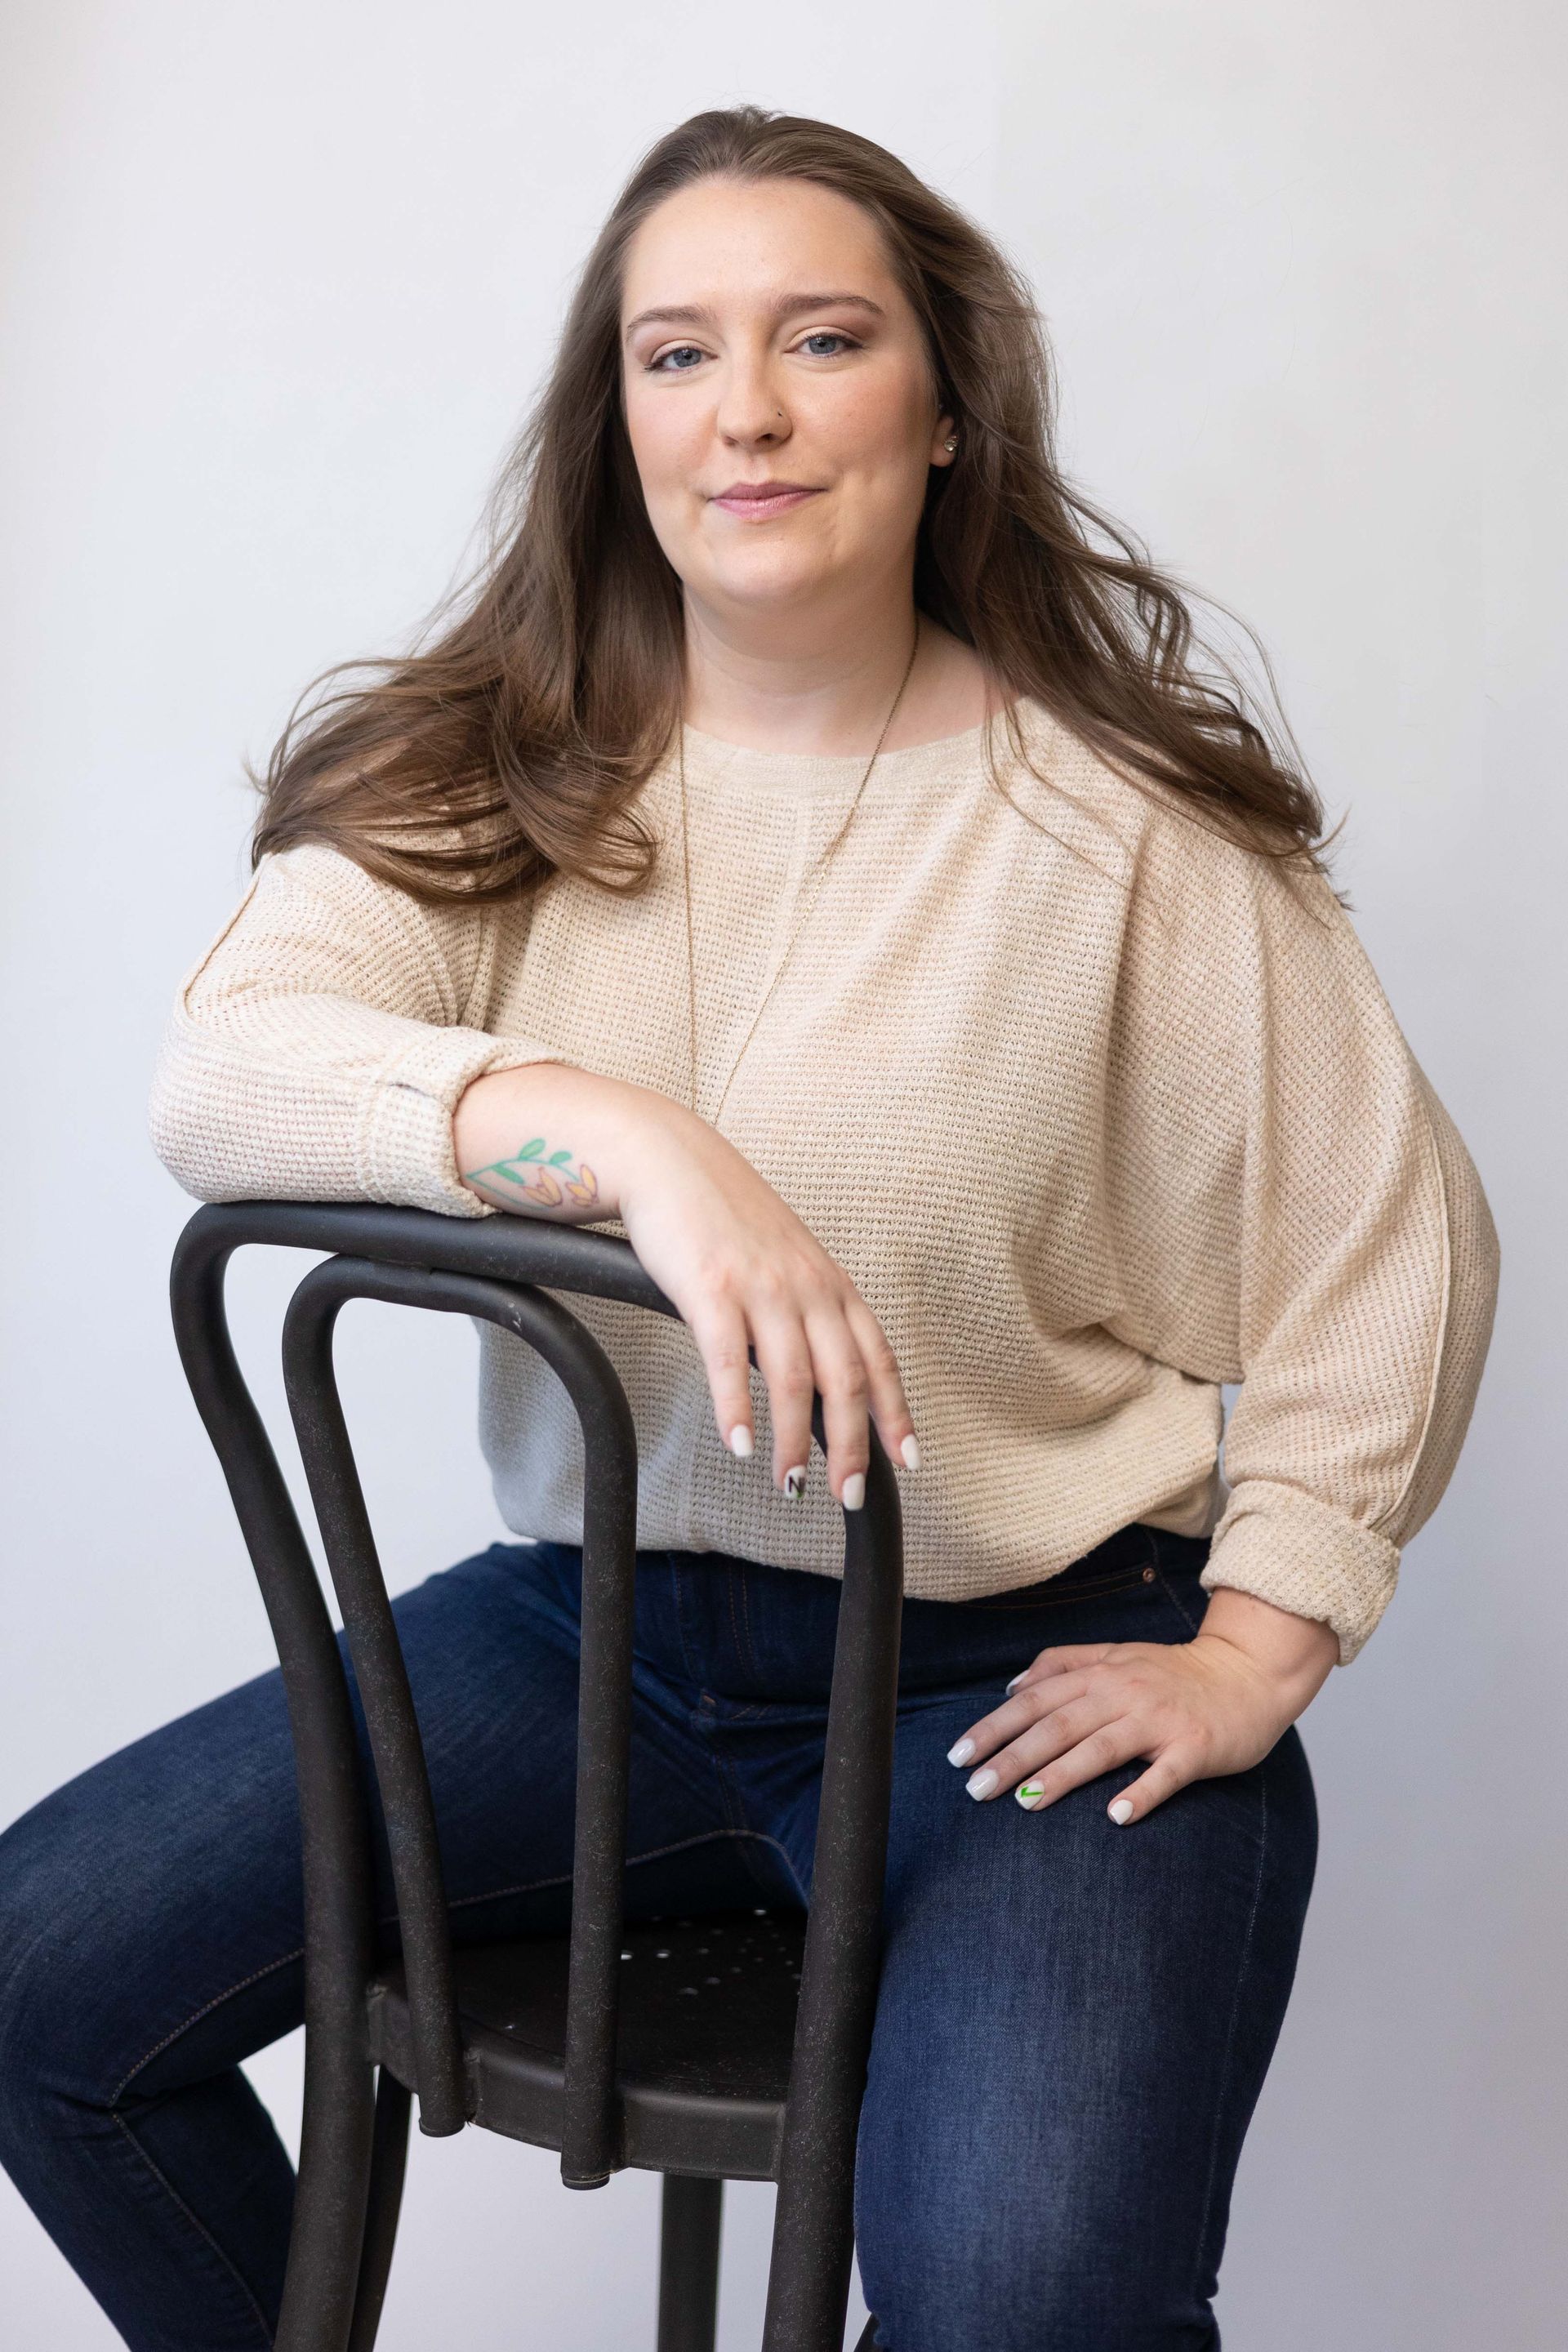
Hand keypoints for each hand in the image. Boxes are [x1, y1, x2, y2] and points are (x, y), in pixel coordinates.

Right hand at [616, 1096, 919, 1513]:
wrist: (668, 1158)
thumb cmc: (724, 1215)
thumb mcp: (785, 1256)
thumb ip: (807, 1308)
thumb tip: (819, 1373)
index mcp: (829, 1282)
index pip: (878, 1357)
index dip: (896, 1413)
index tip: (907, 1461)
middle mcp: (806, 1285)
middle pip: (846, 1379)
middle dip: (853, 1446)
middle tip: (849, 1496)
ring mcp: (760, 1287)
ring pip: (792, 1379)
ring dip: (795, 1442)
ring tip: (791, 1485)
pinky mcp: (710, 1289)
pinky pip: (728, 1360)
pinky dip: (736, 1408)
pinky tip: (739, 1444)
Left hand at [946, 1587, 1337, 1824]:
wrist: (1249, 1673)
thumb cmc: (1176, 1673)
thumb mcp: (1117, 1655)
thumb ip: (1065, 1664)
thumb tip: (1011, 1686)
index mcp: (1101, 1673)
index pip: (1034, 1701)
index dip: (994, 1728)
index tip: (958, 1756)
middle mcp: (1124, 1692)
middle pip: (1057, 1725)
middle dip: (1011, 1757)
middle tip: (974, 1789)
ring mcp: (1160, 1720)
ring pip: (1101, 1747)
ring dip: (1061, 1775)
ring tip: (1025, 1802)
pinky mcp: (1195, 1747)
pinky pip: (1165, 1773)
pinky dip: (1140, 1794)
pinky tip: (1115, 1817)